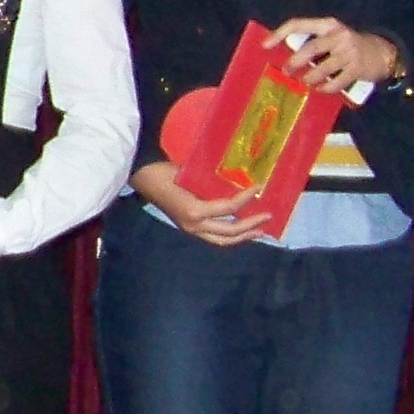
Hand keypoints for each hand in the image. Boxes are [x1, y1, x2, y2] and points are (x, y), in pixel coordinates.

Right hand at [133, 157, 261, 248]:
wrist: (144, 178)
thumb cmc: (166, 172)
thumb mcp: (191, 175)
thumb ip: (212, 185)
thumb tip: (238, 184)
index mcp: (195, 211)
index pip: (229, 207)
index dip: (246, 198)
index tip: (259, 187)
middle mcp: (195, 225)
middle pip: (230, 231)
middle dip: (251, 225)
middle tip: (268, 217)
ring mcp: (191, 229)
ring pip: (223, 240)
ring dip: (243, 236)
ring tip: (259, 231)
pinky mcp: (190, 229)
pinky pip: (214, 236)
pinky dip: (230, 235)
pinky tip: (239, 230)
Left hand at [274, 18, 398, 97]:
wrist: (383, 52)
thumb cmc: (349, 45)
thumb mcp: (332, 36)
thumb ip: (313, 41)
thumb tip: (283, 53)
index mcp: (328, 24)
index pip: (299, 24)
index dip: (280, 33)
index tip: (265, 45)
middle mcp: (339, 35)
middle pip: (311, 48)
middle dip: (295, 61)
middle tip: (286, 71)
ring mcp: (349, 52)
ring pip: (323, 67)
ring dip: (309, 77)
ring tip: (304, 82)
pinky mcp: (357, 69)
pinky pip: (337, 82)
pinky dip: (326, 88)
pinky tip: (320, 89)